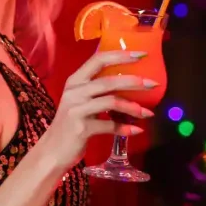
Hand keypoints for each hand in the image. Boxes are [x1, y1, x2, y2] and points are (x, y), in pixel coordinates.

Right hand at [37, 51, 156, 169]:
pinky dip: (125, 128)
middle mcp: (74, 92)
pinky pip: (109, 125)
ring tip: (148, 113)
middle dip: (134, 81)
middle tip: (153, 84)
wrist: (53, 150)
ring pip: (111, 102)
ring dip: (133, 107)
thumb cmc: (70, 123)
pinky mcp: (81, 128)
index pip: (98, 60)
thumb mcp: (80, 101)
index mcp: (74, 81)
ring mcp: (76, 109)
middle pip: (108, 81)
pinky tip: (136, 130)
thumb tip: (129, 83)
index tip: (141, 55)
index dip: (120, 55)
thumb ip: (97, 91)